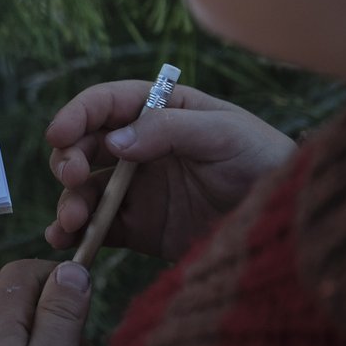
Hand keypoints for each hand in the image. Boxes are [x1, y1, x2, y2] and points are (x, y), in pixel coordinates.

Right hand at [45, 80, 295, 260]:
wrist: (286, 224)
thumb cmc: (263, 161)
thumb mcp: (223, 133)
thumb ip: (168, 129)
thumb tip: (113, 142)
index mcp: (157, 112)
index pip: (106, 104)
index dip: (77, 115)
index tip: (59, 135)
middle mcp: (139, 148)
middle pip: (84, 145)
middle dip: (68, 159)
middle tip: (73, 177)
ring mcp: (136, 189)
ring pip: (84, 188)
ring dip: (69, 200)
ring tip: (71, 221)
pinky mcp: (139, 227)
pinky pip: (97, 228)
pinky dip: (74, 234)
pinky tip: (63, 241)